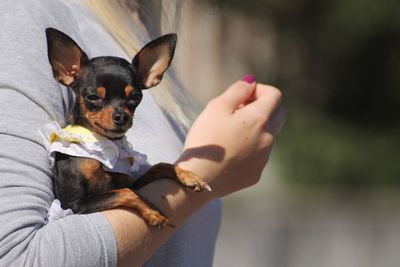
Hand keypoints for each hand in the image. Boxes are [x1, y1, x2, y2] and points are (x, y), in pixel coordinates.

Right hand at [176, 77, 285, 198]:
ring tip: (229, 134)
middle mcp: (268, 138)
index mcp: (260, 119)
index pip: (274, 95)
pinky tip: (229, 153)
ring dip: (256, 129)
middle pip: (279, 114)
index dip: (259, 90)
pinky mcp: (256, 174)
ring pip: (268, 136)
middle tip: (239, 112)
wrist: (199, 179)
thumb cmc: (206, 139)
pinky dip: (250, 149)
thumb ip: (237, 90)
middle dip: (263, 108)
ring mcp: (264, 158)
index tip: (242, 97)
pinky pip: (259, 155)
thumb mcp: (217, 107)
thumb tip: (252, 82)